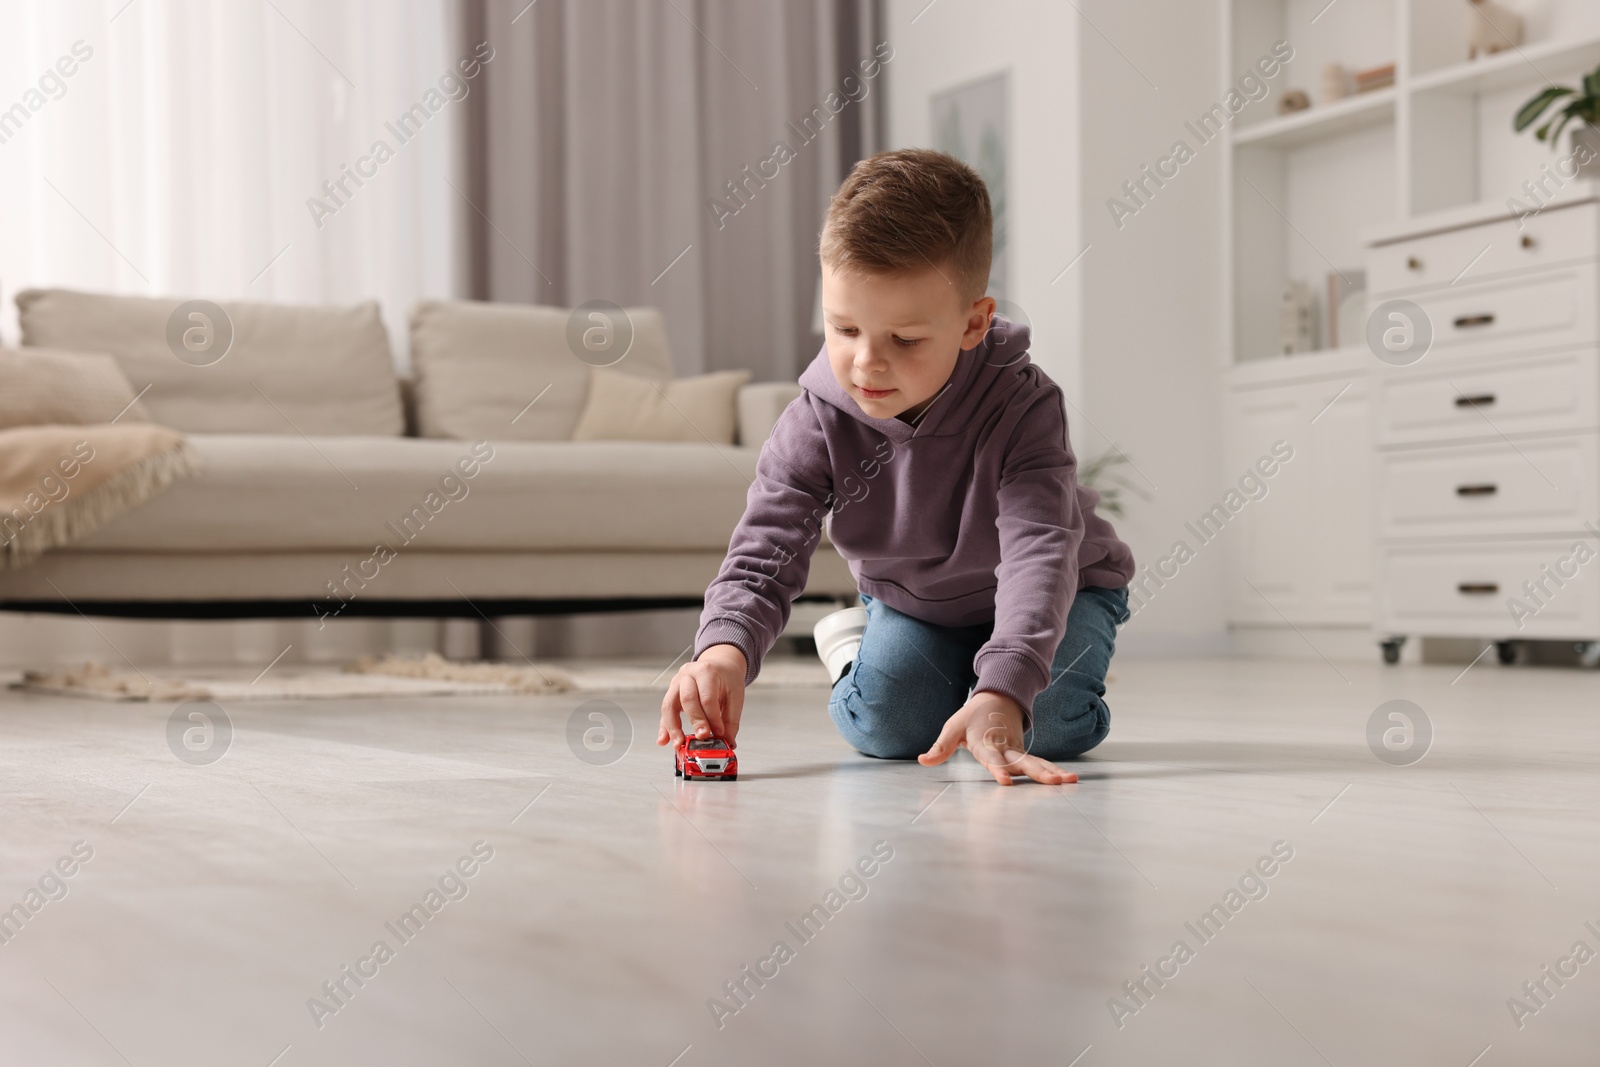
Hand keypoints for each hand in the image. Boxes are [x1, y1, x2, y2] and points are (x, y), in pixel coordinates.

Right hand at [657, 644, 747, 748]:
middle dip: (694, 721)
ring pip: (669, 705)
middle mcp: (688, 674)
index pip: (707, 697)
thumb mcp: (735, 695)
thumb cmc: (726, 677)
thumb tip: (727, 741)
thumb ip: (731, 720)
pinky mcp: (671, 693)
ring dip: (673, 727)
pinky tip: (664, 740)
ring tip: (679, 743)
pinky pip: (665, 712)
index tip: (718, 733)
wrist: (720, 663)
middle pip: (687, 699)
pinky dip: (664, 727)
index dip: (713, 718)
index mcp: (706, 671)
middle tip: (702, 737)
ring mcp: (676, 683)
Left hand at [917, 690, 1077, 785]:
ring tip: (1070, 782)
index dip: (999, 770)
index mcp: (987, 742)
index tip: (1005, 782)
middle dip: (1039, 773)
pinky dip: (1054, 771)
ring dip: (1053, 772)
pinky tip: (1069, 781)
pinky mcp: (1024, 753)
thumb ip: (941, 747)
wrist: (999, 697)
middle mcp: (1006, 747)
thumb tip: (923, 761)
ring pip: (1036, 762)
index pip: (993, 758)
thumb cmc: (972, 716)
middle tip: (1055, 782)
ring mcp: (1018, 750)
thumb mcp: (953, 727)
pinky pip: (1040, 764)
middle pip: (1023, 762)